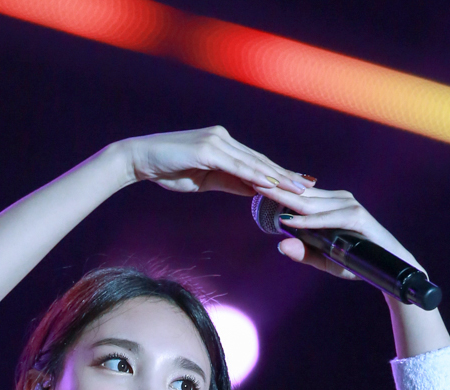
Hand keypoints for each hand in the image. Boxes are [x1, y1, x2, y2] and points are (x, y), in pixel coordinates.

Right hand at [126, 126, 313, 197]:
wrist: (139, 159)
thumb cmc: (167, 170)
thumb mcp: (203, 180)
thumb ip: (228, 182)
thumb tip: (252, 190)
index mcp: (223, 145)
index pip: (257, 163)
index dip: (279, 175)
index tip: (298, 185)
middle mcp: (223, 139)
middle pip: (261, 161)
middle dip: (286, 176)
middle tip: (310, 188)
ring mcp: (216, 142)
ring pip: (253, 163)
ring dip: (277, 178)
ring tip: (298, 189)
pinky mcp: (207, 149)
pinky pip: (236, 166)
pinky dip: (255, 176)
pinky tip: (270, 184)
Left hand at [258, 183, 426, 277]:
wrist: (392, 269)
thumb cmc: (359, 263)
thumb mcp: (326, 261)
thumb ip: (304, 252)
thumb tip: (279, 244)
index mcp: (329, 206)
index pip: (297, 196)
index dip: (274, 190)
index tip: (251, 184)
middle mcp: (338, 200)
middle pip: (299, 195)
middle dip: (274, 187)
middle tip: (248, 179)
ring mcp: (348, 206)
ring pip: (310, 203)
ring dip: (285, 198)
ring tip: (261, 191)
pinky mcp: (357, 218)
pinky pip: (327, 220)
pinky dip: (309, 222)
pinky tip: (290, 221)